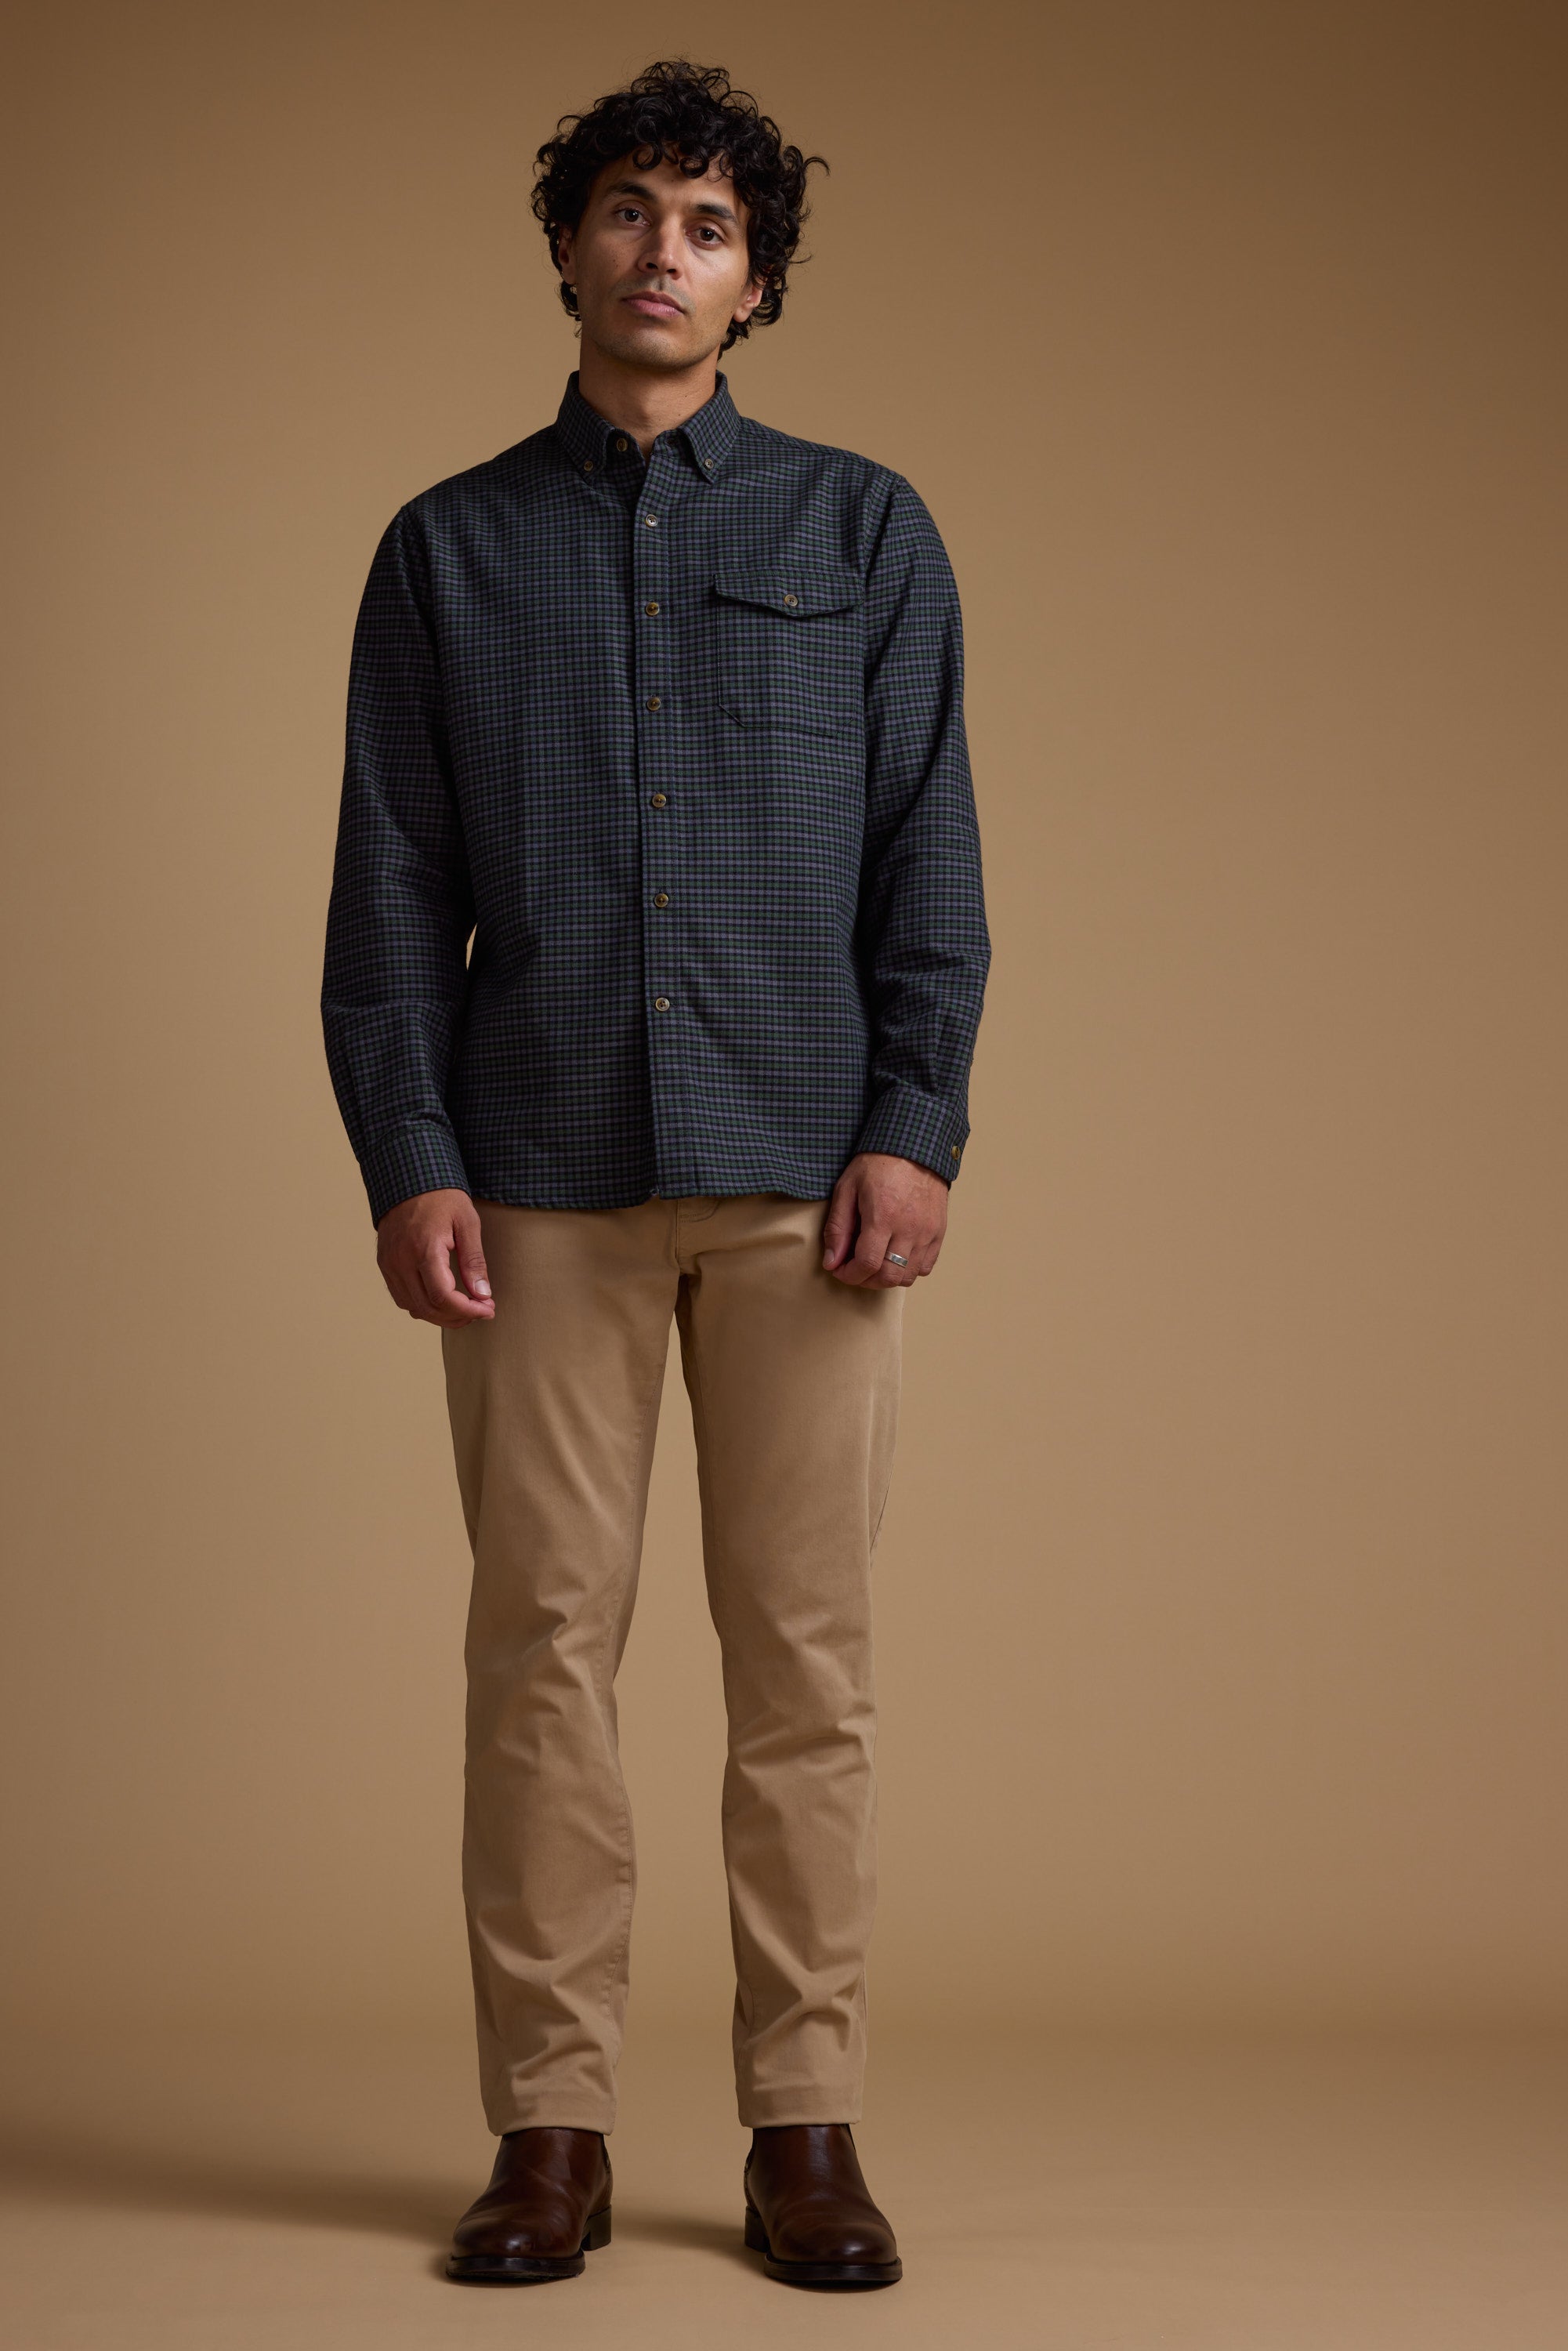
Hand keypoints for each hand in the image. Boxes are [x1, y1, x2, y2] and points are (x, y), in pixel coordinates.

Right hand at [375, 1189, 494, 1325]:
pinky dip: (423, 1305)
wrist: (408, 1178)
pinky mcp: (385, 1264)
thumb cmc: (442, 1197)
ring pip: (412, 1308)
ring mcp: (389, 1264)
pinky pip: (401, 1297)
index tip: (488, 1309)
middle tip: (481, 1311)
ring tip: (465, 1308)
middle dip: (457, 1317)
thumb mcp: (467, 1223)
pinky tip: (442, 1299)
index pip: (443, 1297)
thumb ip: (474, 1261)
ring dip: (440, 1315)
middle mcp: (401, 1261)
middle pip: (427, 1308)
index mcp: (424, 1249)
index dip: (468, 1310)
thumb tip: (483, 1295)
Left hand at [821, 1152, 948, 1287]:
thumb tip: (832, 1261)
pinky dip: (909, 1269)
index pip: (867, 1264)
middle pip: (889, 1277)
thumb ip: (838, 1227)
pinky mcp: (939, 1231)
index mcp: (883, 1217)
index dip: (849, 1275)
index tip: (839, 1269)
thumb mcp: (847, 1188)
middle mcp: (909, 1228)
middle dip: (866, 1280)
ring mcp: (927, 1231)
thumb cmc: (877, 1163)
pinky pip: (926, 1266)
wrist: (914, 1144)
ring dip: (887, 1277)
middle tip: (854, 1269)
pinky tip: (895, 1256)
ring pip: (909, 1276)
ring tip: (874, 1263)